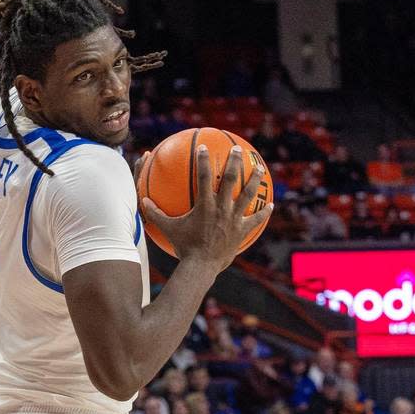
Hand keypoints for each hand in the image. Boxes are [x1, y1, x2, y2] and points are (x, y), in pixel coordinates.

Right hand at [141, 144, 272, 271]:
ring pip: (248, 194)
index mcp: (204, 205)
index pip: (203, 176)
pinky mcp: (242, 230)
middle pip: (230, 179)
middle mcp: (222, 208)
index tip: (204, 147)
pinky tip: (272, 205)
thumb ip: (155, 213)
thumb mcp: (168, 229)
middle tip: (237, 149)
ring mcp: (234, 218)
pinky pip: (257, 219)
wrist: (202, 266)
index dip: (203, 160)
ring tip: (259, 168)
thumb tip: (142, 201)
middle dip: (234, 161)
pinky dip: (265, 212)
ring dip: (254, 179)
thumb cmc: (184, 246)